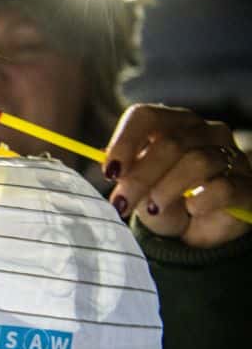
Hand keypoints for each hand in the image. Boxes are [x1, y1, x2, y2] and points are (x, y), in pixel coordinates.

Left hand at [104, 103, 250, 247]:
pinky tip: (193, 210)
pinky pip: (224, 186)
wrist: (197, 232)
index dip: (124, 142)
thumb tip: (112, 170)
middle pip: (170, 143)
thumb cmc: (163, 201)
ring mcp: (230, 155)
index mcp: (172, 124)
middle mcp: (204, 132)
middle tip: (121, 203)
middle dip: (140, 178)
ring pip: (198, 161)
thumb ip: (126, 175)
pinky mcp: (246, 184)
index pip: (145, 116)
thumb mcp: (139, 189)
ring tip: (154, 208)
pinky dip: (202, 201)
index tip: (109, 173)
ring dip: (167, 189)